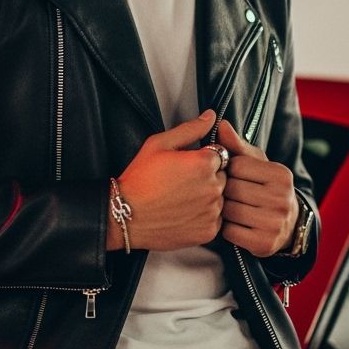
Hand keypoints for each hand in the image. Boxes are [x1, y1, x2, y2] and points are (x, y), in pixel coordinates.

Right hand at [116, 110, 225, 250]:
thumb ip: (190, 129)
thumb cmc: (140, 180)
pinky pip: (216, 219)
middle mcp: (213, 187)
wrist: (125, 216)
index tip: (188, 166)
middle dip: (208, 177)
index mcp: (204, 163)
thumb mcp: (159, 145)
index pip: (219, 155)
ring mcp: (212, 211)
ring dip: (207, 197)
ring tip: (182, 199)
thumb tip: (210, 116)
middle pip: (223, 177)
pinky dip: (204, 217)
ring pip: (220, 199)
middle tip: (182, 183)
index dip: (203, 159)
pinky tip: (184, 213)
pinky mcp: (208, 231)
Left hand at [215, 119, 298, 257]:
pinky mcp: (265, 244)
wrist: (287, 225)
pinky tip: (235, 224)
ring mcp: (275, 223)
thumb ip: (236, 146)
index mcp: (281, 174)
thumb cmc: (265, 187)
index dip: (229, 170)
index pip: (238, 166)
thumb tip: (220, 124)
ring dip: (224, 210)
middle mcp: (282, 198)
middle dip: (225, 191)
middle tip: (230, 194)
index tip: (232, 175)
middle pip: (232, 189)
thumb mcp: (256, 164)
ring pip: (229, 211)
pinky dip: (227, 229)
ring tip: (232, 208)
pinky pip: (229, 233)